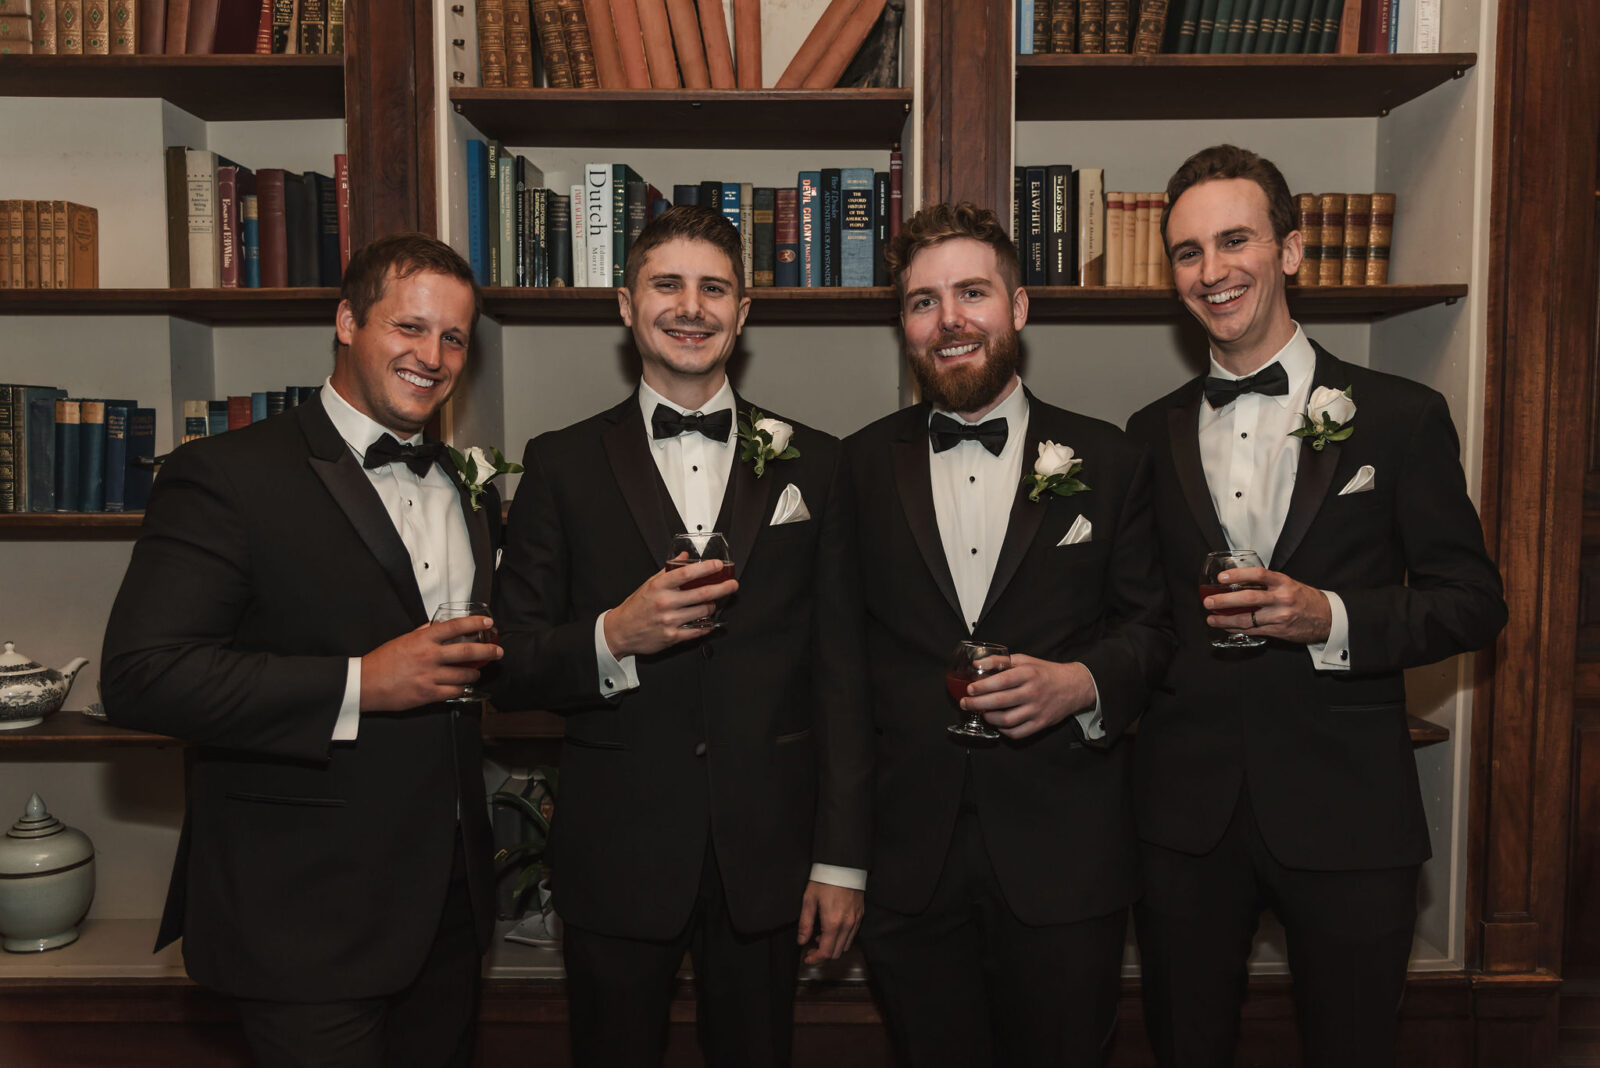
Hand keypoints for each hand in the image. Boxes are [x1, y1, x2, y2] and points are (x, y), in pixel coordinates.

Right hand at [360, 616, 501, 711]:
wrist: (365, 683)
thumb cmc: (382, 662)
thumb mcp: (402, 640)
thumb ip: (422, 633)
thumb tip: (436, 627)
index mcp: (422, 640)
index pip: (455, 627)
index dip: (474, 624)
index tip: (487, 624)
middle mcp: (429, 656)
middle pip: (466, 651)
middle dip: (487, 651)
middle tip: (497, 651)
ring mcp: (429, 676)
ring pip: (463, 674)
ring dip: (475, 673)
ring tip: (477, 672)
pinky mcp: (428, 694)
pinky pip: (454, 691)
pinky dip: (462, 689)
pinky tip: (464, 686)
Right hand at [602, 560, 738, 658]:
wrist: (621, 630)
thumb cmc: (636, 606)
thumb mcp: (649, 583)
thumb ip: (669, 570)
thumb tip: (685, 556)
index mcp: (659, 586)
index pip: (686, 573)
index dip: (706, 568)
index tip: (718, 565)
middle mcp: (665, 602)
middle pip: (701, 593)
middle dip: (722, 588)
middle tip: (732, 585)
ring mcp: (669, 620)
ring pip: (702, 612)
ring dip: (712, 607)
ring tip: (712, 604)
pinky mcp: (672, 636)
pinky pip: (697, 630)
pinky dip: (707, 626)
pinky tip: (709, 621)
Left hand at [797, 881, 863, 964]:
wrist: (843, 865)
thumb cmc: (825, 879)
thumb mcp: (809, 900)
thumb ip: (805, 923)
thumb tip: (801, 940)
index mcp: (833, 923)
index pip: (825, 952)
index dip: (815, 959)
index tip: (808, 958)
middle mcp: (847, 925)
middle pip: (836, 953)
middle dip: (822, 955)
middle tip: (811, 949)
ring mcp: (855, 920)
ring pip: (845, 946)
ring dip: (832, 947)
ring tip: (820, 938)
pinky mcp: (860, 915)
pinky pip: (852, 935)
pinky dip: (842, 939)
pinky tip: (832, 930)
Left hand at [961, 653, 1095, 739]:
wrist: (1074, 686)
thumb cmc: (1045, 672)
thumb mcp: (1024, 660)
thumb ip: (1000, 661)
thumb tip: (977, 664)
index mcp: (1028, 674)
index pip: (1001, 681)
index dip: (982, 687)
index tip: (969, 689)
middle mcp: (1032, 692)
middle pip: (1000, 702)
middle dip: (978, 704)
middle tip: (966, 703)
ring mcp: (1037, 710)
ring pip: (1006, 720)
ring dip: (989, 718)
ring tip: (982, 713)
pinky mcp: (1041, 724)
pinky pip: (1018, 732)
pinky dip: (1004, 730)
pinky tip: (998, 723)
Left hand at [1204, 566, 1331, 644]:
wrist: (1328, 618)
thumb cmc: (1305, 599)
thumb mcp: (1289, 585)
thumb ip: (1267, 585)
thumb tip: (1239, 583)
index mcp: (1284, 583)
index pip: (1258, 575)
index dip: (1238, 575)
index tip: (1221, 577)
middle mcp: (1282, 598)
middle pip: (1248, 598)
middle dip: (1224, 601)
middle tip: (1208, 601)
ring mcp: (1280, 616)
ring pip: (1247, 619)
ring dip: (1225, 619)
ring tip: (1211, 618)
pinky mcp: (1279, 631)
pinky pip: (1253, 630)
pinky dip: (1237, 628)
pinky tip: (1226, 626)